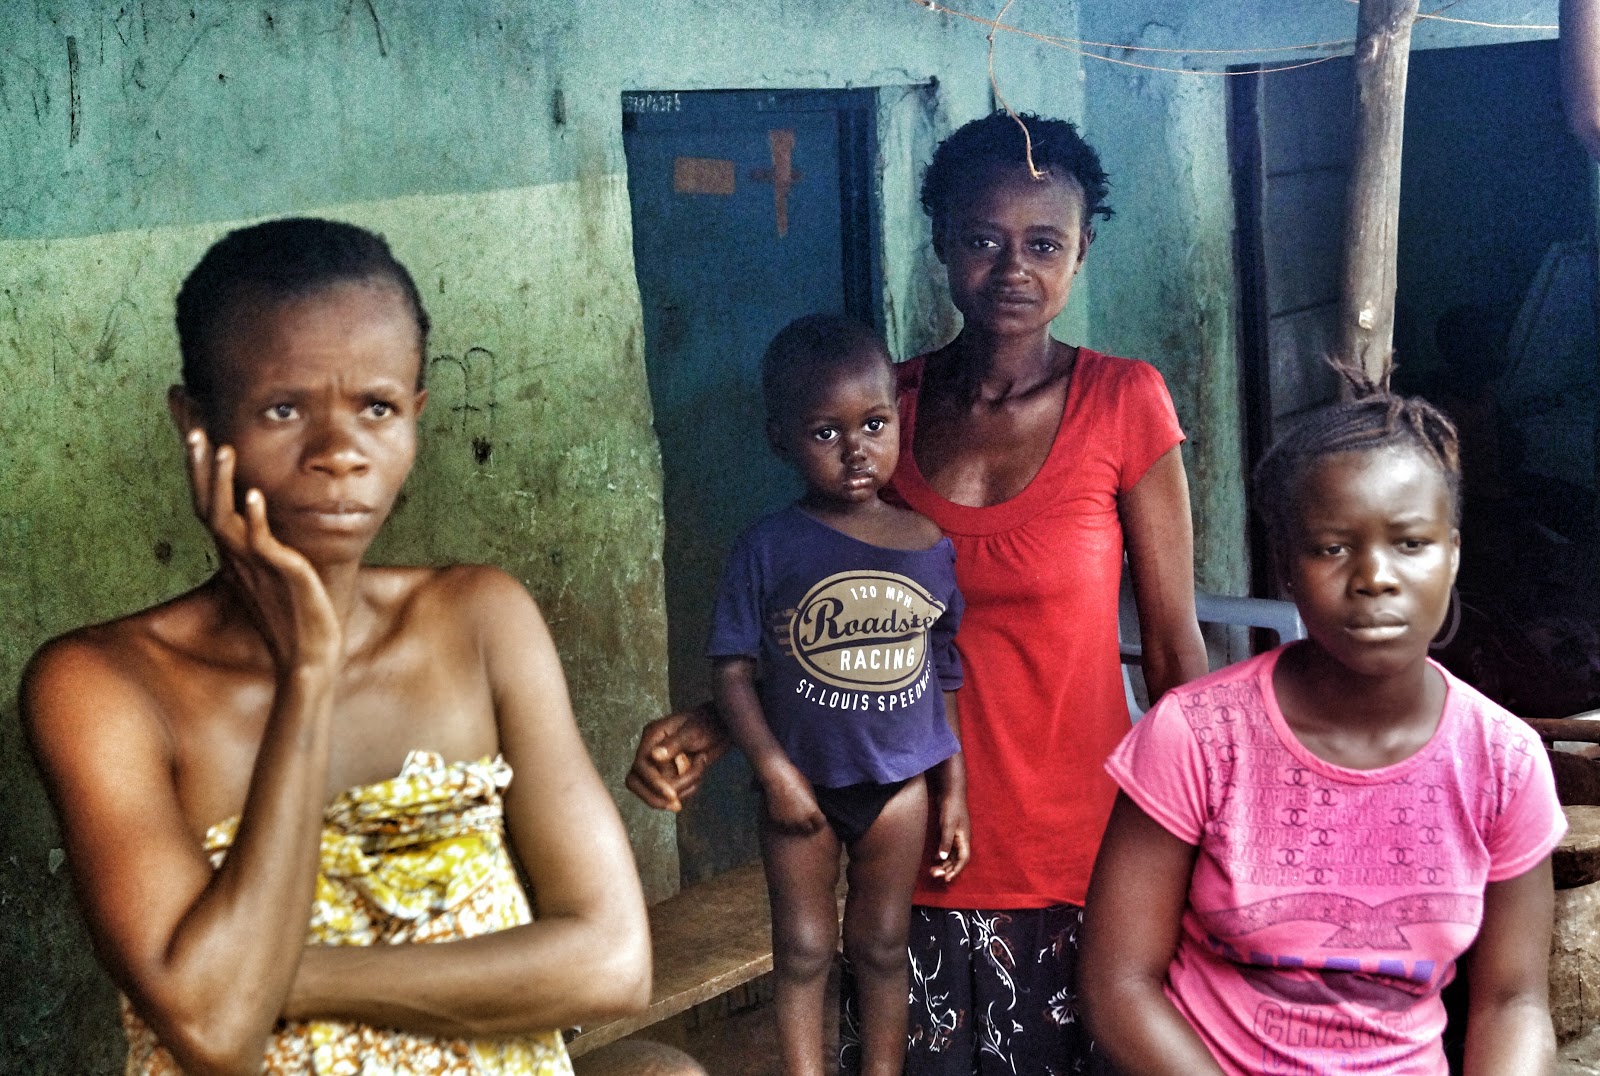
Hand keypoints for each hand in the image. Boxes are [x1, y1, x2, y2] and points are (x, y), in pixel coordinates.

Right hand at [185, 429, 341, 673]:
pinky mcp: (280, 574)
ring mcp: (255, 565)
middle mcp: (237, 556)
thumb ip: (263, 543)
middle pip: (206, 504)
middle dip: (199, 467)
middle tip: (194, 429)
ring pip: (227, 518)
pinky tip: (256, 493)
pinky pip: (262, 542)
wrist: (308, 652)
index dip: (199, 471)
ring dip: (222, 483)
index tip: (195, 435)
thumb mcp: (273, 569)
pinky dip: (257, 517)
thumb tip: (262, 517)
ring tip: (223, 449)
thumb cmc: (292, 611)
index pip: (208, 503)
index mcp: (234, 552)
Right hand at [624, 703, 727, 810]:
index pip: (641, 766)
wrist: (723, 726)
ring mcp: (660, 765)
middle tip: (676, 803)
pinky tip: (700, 771)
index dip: (653, 783)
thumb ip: (674, 744)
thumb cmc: (707, 722)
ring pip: (657, 791)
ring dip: (682, 788)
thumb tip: (654, 756)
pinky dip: (688, 789)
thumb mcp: (693, 731)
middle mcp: (651, 752)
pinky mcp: (671, 775)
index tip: (671, 794)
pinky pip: (673, 793)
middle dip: (655, 796)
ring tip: (700, 766)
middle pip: (636, 782)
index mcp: (652, 737)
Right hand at [758, 763, 825, 834]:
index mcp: (812, 812)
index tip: (817, 819)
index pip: (820, 824)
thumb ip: (812, 805)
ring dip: (795, 824)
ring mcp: (788, 822)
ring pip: (795, 829)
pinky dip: (784, 821)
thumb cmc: (795, 780)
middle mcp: (802, 820)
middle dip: (808, 825)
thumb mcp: (810, 791)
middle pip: (809, 830)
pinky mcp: (777, 821)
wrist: (776, 777)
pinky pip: (783, 825)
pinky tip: (782, 811)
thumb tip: (814, 813)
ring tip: (792, 814)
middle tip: (804, 818)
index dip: (819, 822)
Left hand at [929, 785, 969, 881]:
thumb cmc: (951, 806)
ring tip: (933, 870)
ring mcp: (956, 835)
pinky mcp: (950, 831)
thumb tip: (943, 858)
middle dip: (948, 869)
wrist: (950, 790)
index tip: (947, 878)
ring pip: (952, 854)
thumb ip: (946, 841)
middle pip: (957, 859)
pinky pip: (948, 848)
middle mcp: (962, 839)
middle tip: (935, 875)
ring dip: (944, 863)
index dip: (956, 870)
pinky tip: (934, 858)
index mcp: (965, 838)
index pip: (964, 859)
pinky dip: (942, 855)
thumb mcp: (948, 825)